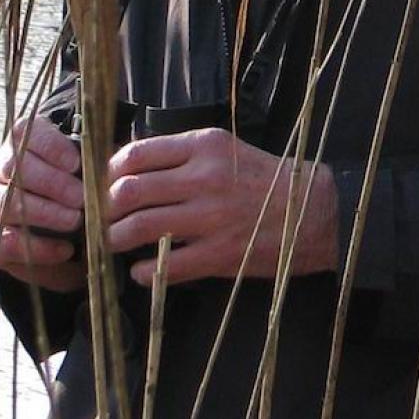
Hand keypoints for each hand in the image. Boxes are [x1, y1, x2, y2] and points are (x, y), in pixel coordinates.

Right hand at [0, 118, 84, 291]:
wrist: (52, 234)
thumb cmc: (72, 193)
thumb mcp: (84, 174)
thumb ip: (92, 164)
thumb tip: (114, 161)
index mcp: (21, 144)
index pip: (26, 133)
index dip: (52, 147)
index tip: (76, 164)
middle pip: (14, 167)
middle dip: (52, 183)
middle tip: (81, 198)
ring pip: (6, 202)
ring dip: (44, 213)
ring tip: (74, 221)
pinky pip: (4, 241)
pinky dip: (37, 247)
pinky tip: (64, 249)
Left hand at [103, 128, 337, 286]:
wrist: (315, 213)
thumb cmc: (266, 180)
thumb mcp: (226, 150)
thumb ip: (182, 156)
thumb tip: (128, 168)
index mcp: (204, 146)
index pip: (135, 154)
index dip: (108, 173)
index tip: (105, 186)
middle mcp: (204, 178)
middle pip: (128, 191)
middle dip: (106, 209)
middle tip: (103, 219)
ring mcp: (211, 218)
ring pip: (139, 227)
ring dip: (116, 239)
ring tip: (115, 244)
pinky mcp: (219, 255)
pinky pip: (164, 266)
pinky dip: (142, 271)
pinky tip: (141, 270)